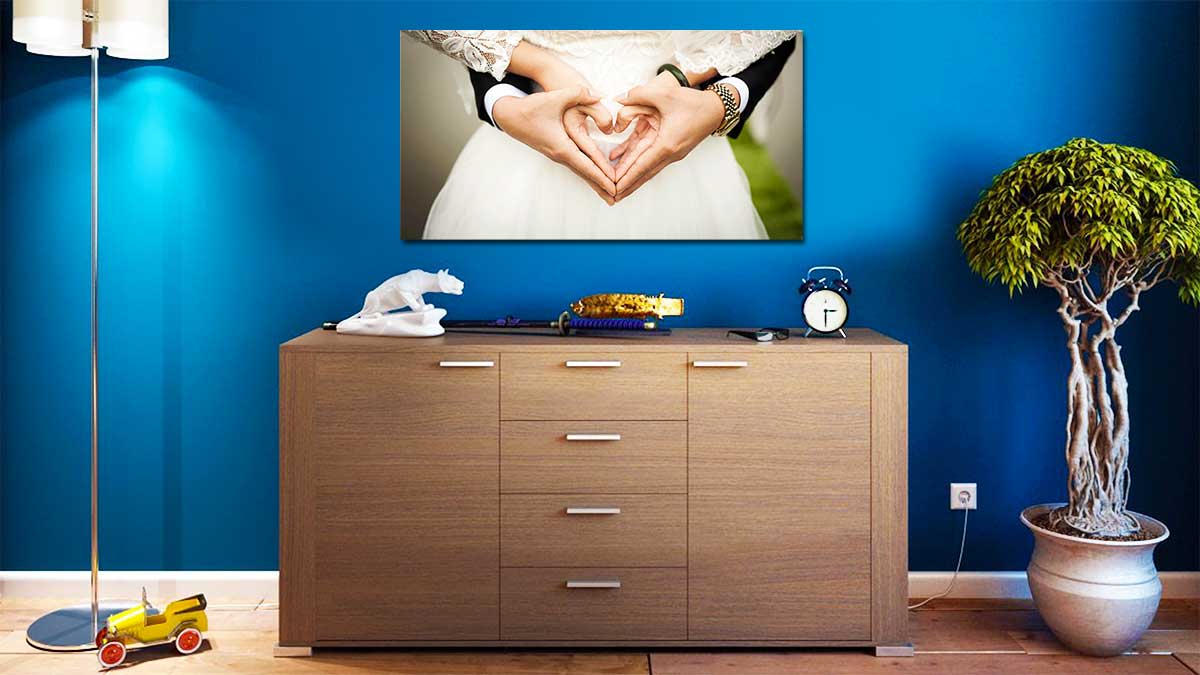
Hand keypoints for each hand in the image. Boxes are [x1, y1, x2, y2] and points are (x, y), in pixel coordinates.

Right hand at [493, 87, 615, 203]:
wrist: (509, 116)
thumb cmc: (531, 108)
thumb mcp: (555, 98)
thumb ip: (579, 94)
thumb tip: (598, 95)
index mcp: (562, 146)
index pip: (586, 165)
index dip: (602, 176)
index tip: (615, 187)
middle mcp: (560, 155)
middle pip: (585, 174)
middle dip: (601, 186)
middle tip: (617, 199)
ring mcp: (557, 155)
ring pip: (581, 172)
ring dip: (595, 182)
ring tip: (608, 193)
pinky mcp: (556, 151)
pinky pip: (576, 165)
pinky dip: (587, 173)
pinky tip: (595, 177)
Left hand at [611, 72, 729, 201]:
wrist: (716, 109)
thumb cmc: (693, 102)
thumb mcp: (665, 94)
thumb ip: (638, 94)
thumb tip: (618, 98)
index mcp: (666, 144)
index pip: (641, 166)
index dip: (626, 178)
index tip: (614, 189)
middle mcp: (669, 153)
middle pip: (643, 174)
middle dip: (626, 185)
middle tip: (610, 196)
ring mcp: (671, 153)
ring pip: (647, 169)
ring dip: (631, 178)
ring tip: (616, 188)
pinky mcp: (671, 149)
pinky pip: (651, 159)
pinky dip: (637, 163)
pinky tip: (622, 161)